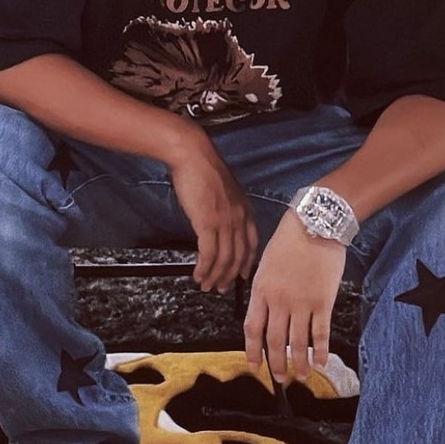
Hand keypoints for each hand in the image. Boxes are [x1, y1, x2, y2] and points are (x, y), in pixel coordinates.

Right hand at [167, 140, 257, 293]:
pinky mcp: (208, 223)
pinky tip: (198, 275)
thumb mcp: (223, 190)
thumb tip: (217, 221)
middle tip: (222, 288)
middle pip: (239, 256)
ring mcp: (225, 221)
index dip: (246, 262)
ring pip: (224, 258)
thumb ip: (225, 207)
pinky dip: (204, 268)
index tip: (242, 275)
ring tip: (207, 286)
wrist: (193, 155)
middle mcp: (239, 218)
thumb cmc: (203, 168)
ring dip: (215, 276)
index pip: (251, 243)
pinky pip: (208, 253)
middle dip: (230, 275)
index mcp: (245, 210)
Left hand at [244, 212, 345, 383]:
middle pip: (275, 341)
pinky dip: (321, 350)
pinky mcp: (323, 302)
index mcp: (261, 290)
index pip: (253, 328)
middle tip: (279, 379)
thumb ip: (264, 289)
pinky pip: (321, 333)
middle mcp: (279, 301)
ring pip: (298, 342)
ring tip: (301, 377)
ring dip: (299, 363)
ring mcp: (302, 303)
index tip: (254, 365)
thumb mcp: (266, 263)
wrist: (314, 224)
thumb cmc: (289, 239)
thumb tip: (264, 311)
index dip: (252, 350)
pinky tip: (322, 362)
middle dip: (276, 364)